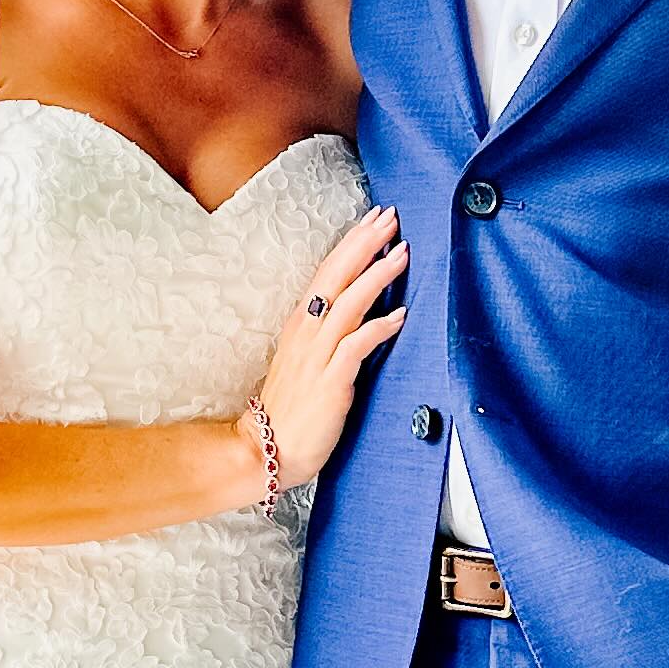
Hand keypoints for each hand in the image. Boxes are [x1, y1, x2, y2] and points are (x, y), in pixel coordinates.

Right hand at [247, 207, 410, 487]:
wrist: (267, 450)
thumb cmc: (290, 409)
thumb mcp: (306, 361)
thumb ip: (328, 334)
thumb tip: (357, 313)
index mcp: (301, 324)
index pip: (328, 272)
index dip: (352, 244)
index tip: (374, 220)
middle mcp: (307, 333)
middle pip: (336, 276)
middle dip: (364, 244)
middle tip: (389, 217)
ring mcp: (317, 356)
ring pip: (348, 304)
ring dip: (376, 276)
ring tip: (401, 252)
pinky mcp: (330, 382)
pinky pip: (356, 347)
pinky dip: (378, 328)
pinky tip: (401, 315)